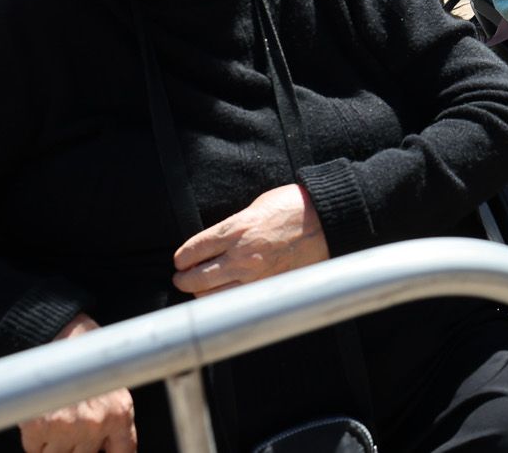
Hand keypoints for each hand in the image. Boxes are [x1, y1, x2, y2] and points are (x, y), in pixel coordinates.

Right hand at [18, 314, 135, 452]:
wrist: (59, 333)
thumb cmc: (86, 357)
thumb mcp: (114, 386)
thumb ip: (114, 420)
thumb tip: (105, 447)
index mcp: (120, 413)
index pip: (124, 452)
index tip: (98, 450)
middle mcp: (96, 423)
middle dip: (75, 448)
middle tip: (70, 429)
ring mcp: (67, 427)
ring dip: (53, 446)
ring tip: (55, 422)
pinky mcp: (39, 426)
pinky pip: (34, 450)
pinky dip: (34, 441)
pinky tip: (40, 420)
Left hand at [173, 184, 329, 296]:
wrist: (327, 220)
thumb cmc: (295, 207)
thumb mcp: (257, 206)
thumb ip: (234, 226)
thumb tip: (216, 242)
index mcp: (236, 229)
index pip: (193, 250)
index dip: (181, 258)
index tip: (179, 261)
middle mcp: (242, 255)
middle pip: (196, 277)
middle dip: (183, 280)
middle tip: (181, 278)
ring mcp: (256, 275)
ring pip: (214, 296)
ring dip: (201, 294)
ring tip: (200, 290)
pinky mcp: (269, 287)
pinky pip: (238, 301)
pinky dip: (226, 302)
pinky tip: (224, 297)